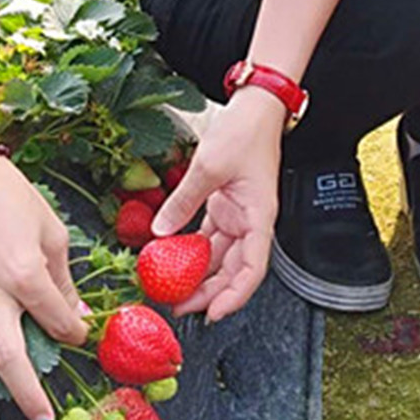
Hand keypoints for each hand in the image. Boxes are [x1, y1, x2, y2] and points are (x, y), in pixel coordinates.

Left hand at [149, 92, 284, 321]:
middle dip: (209, 293)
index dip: (234, 296)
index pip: (252, 270)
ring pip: (219, 257)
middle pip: (233, 270)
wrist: (255, 106)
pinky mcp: (225, 206)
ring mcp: (238, 215)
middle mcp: (252, 222)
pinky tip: (171, 259)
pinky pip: (209, 238)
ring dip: (198, 275)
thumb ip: (183, 201)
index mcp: (260, 217)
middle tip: (179, 307)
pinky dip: (192, 251)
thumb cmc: (245, 131)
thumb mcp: (208, 166)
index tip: (212, 313)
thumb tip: (159, 233)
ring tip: (171, 290)